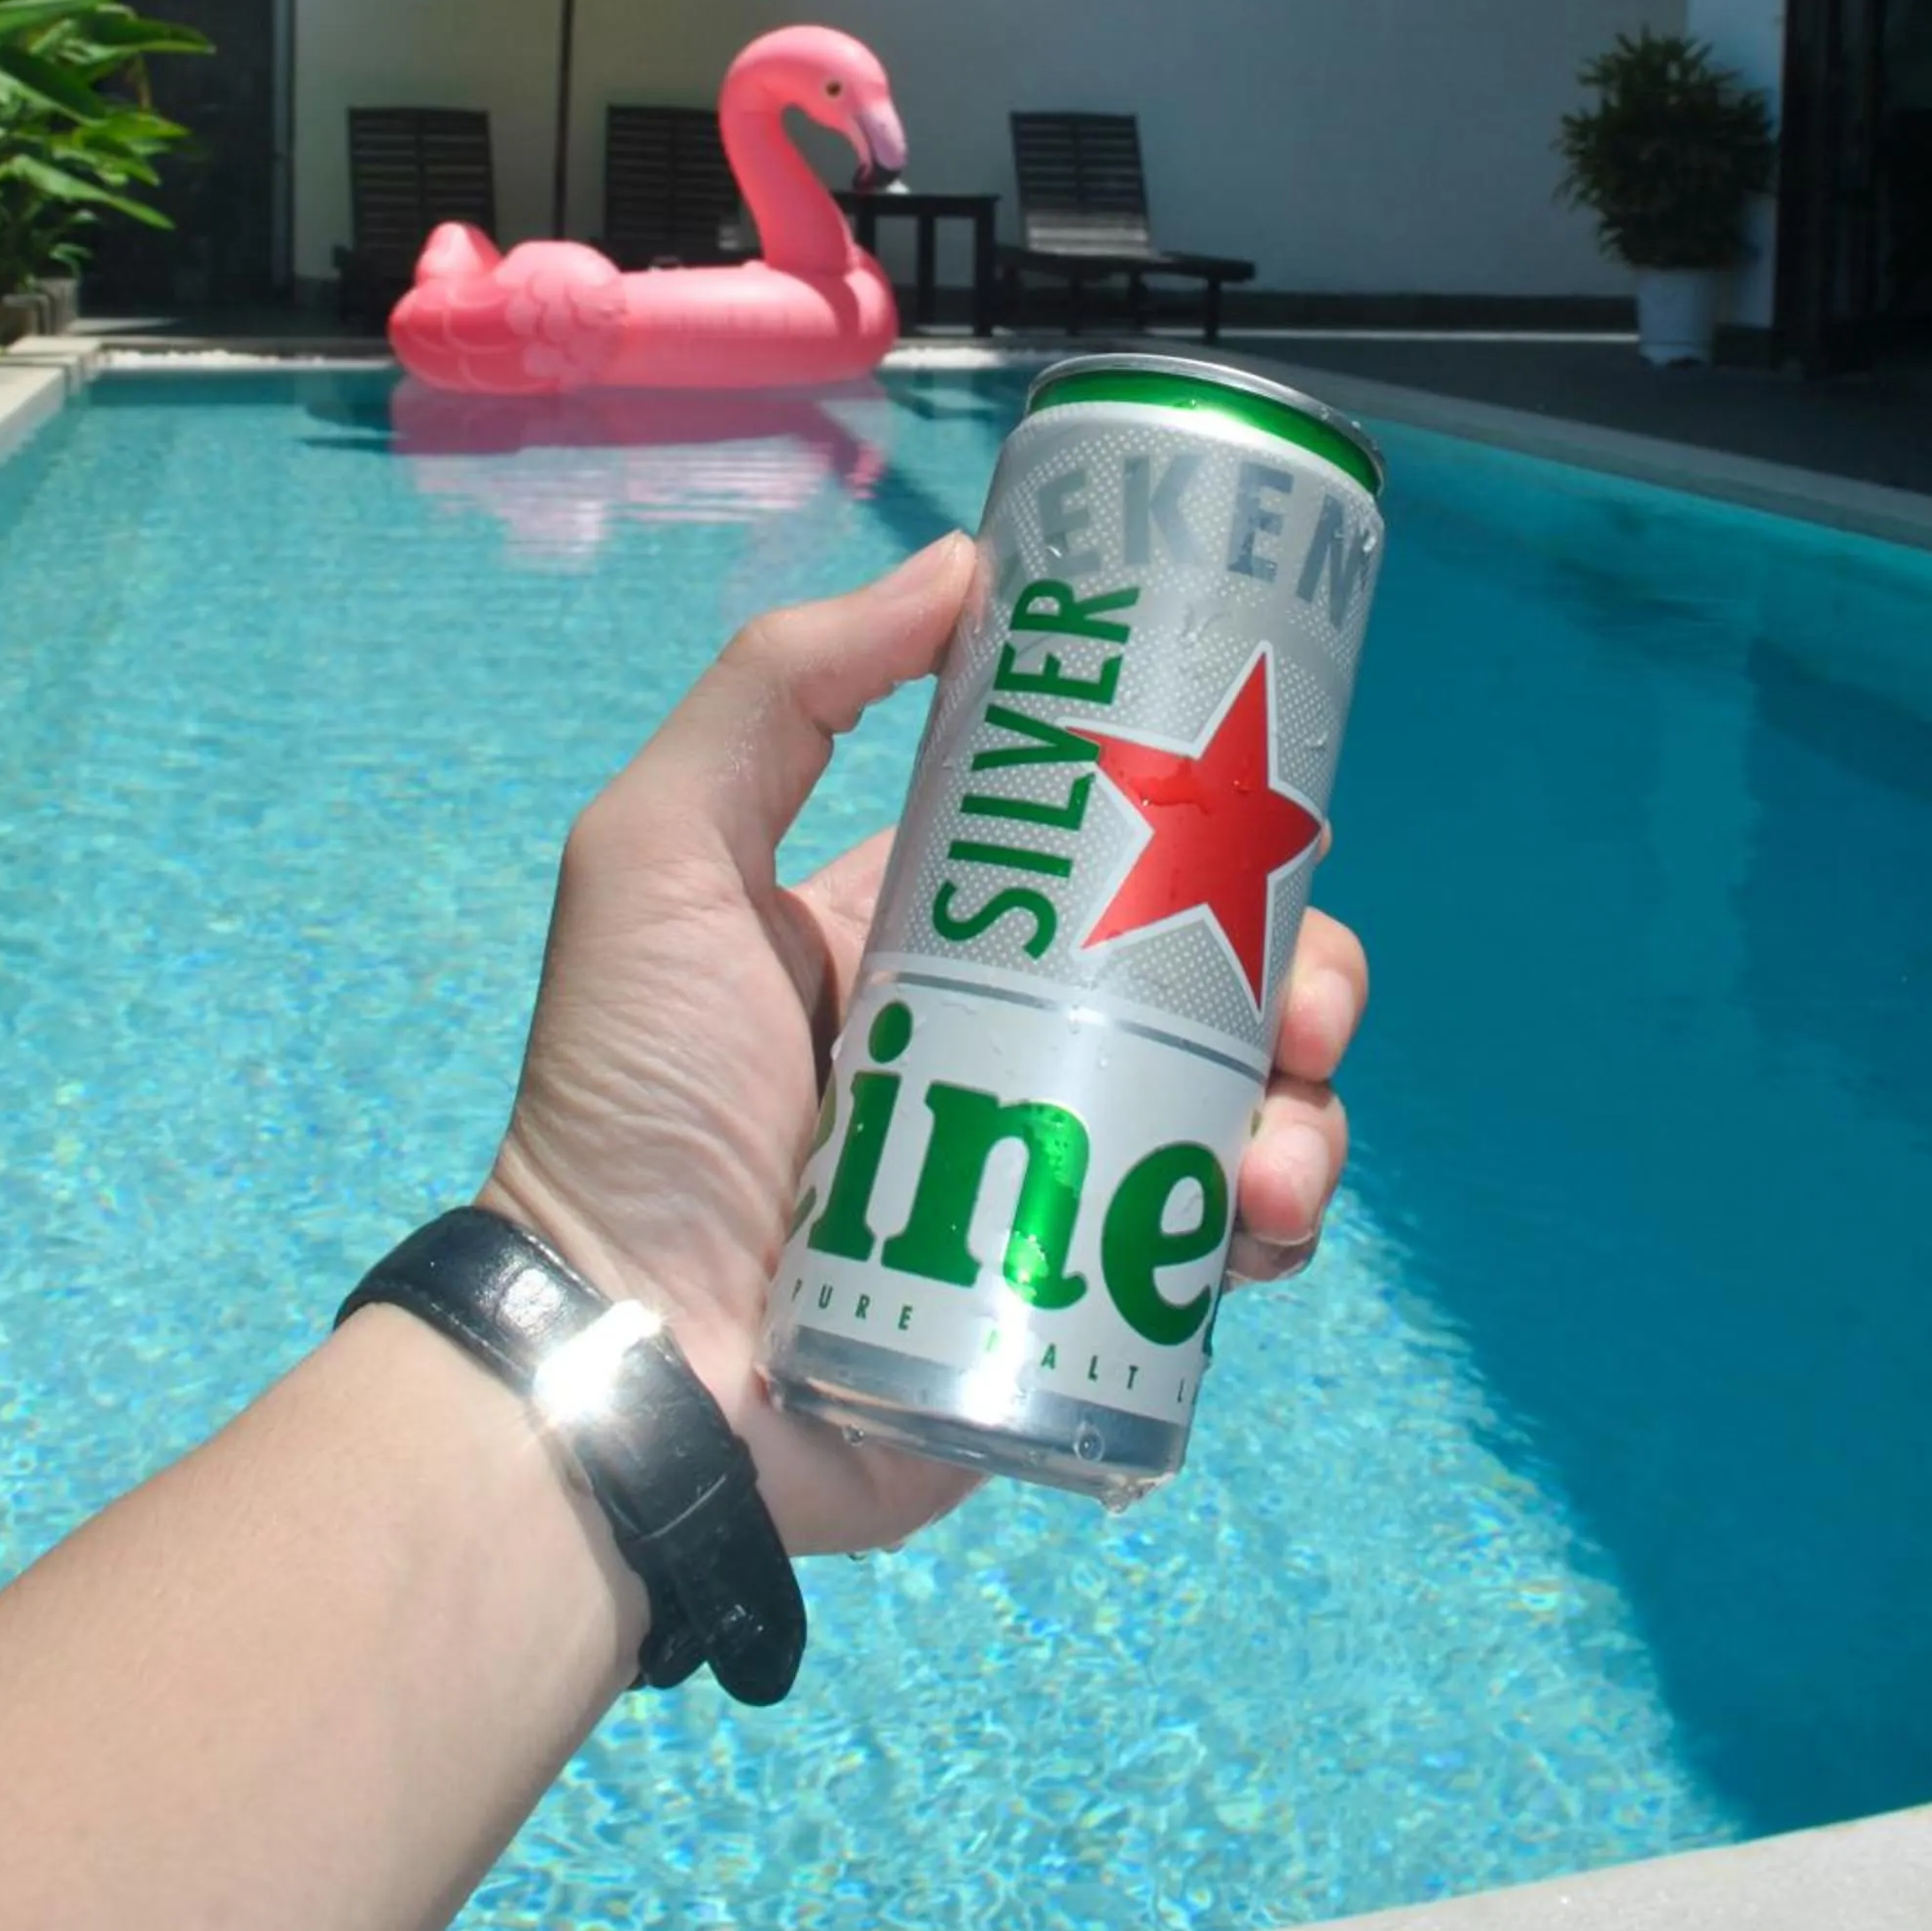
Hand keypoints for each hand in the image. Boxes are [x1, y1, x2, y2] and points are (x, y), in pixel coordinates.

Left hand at [481, 533, 1367, 1558]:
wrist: (624, 1363)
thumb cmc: (637, 1095)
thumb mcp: (660, 851)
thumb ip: (778, 690)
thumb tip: (965, 566)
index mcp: (929, 933)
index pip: (1106, 847)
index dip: (1207, 819)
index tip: (1274, 806)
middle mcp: (1008, 1042)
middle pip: (1209, 975)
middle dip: (1294, 968)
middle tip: (1303, 997)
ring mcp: (1057, 1175)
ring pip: (1242, 1106)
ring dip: (1306, 1104)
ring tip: (1281, 1137)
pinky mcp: (1085, 1300)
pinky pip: (1223, 1250)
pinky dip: (1276, 1222)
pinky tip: (1259, 1222)